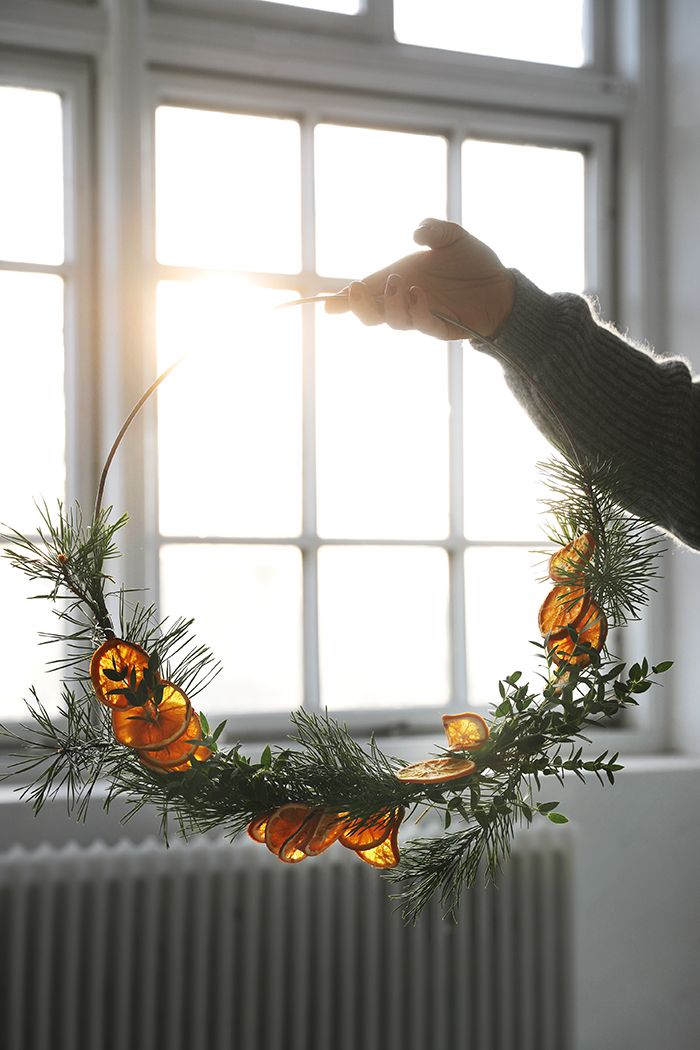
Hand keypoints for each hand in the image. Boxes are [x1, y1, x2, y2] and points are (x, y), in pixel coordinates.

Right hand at [325, 218, 514, 339]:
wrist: (502, 286)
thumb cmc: (473, 263)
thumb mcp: (454, 237)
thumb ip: (435, 230)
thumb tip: (416, 234)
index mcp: (399, 281)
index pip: (366, 293)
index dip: (345, 300)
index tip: (327, 302)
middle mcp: (404, 301)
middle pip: (370, 315)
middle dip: (357, 306)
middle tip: (354, 289)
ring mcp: (421, 315)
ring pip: (392, 321)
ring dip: (389, 303)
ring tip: (399, 281)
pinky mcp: (441, 326)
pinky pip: (422, 324)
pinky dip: (416, 310)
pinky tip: (419, 293)